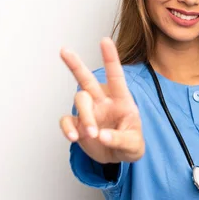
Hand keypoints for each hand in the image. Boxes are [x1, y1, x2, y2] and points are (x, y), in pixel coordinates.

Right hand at [59, 37, 144, 163]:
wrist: (118, 159)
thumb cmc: (130, 144)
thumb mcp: (134, 145)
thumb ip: (120, 139)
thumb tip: (101, 136)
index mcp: (121, 100)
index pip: (116, 76)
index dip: (110, 58)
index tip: (104, 40)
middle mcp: (103, 101)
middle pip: (87, 80)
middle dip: (75, 65)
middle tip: (64, 51)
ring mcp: (89, 112)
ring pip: (79, 101)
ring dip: (84, 116)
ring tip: (93, 134)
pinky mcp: (77, 125)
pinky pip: (67, 120)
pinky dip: (68, 128)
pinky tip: (75, 137)